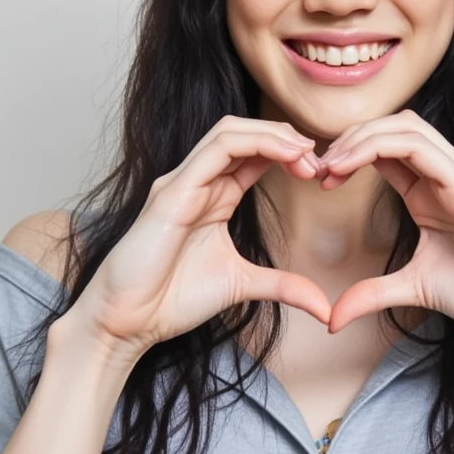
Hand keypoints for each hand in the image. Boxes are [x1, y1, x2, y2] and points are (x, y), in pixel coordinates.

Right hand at [66, 116, 331, 359]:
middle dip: (287, 139)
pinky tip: (285, 156)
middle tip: (321, 163)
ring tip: (306, 155)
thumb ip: (284, 287)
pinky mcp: (172, 192)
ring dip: (274, 135)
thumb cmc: (172, 299)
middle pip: (244, 133)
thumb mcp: (243, 285)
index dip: (291, 155)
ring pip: (230, 131)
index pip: (254, 154)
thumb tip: (325, 308)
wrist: (128, 322)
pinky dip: (255, 144)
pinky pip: (216, 149)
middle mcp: (197, 181)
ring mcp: (182, 182)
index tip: (323, 174)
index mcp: (213, 196)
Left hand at [317, 110, 453, 347]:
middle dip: (350, 138)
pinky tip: (348, 167)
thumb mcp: (415, 290)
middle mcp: (450, 174)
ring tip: (329, 165)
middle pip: (394, 127)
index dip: (349, 154)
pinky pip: (419, 149)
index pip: (388, 149)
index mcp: (434, 190)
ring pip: (405, 128)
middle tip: (317, 168)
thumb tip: (334, 316)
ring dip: (359, 138)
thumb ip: (374, 294)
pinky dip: (378, 148)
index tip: (319, 179)